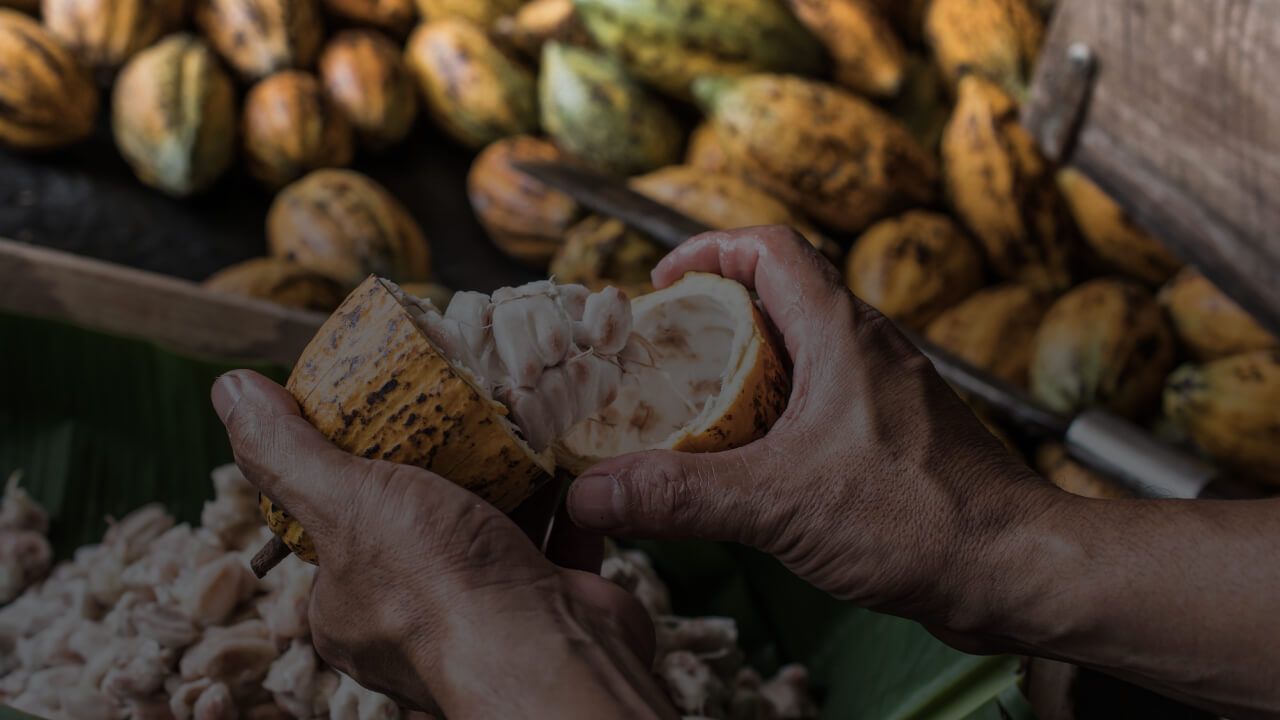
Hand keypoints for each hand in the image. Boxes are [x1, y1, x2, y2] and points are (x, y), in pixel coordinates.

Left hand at [212, 371, 674, 718]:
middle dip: (435, 467)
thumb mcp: (345, 503)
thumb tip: (231, 391)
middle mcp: (411, 619)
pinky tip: (558, 456)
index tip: (373, 417)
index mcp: (345, 608)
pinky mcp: (548, 600)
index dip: (348, 469)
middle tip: (448, 409)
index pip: (332, 529)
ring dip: (500, 477)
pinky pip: (549, 536)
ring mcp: (485, 612)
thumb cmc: (437, 588)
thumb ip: (287, 453)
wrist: (554, 655)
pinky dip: (556, 497)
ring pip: (487, 528)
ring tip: (506, 420)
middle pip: (415, 522)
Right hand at [566, 226, 1059, 637]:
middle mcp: (866, 348)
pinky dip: (774, 417)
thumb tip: (594, 490)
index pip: (770, 247)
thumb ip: (681, 495)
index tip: (661, 286)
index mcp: (841, 332)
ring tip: (691, 414)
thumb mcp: (779, 502)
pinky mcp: (891, 436)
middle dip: (712, 320)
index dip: (708, 252)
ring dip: (742, 373)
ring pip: (798, 354)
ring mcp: (882, 392)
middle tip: (662, 359)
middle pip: (778, 297)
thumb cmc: (924, 518)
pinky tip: (749, 465)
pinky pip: (819, 401)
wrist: (1016, 569)